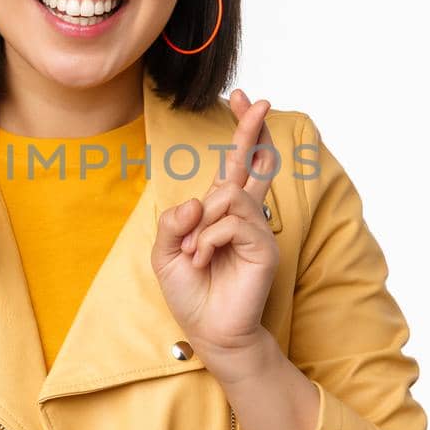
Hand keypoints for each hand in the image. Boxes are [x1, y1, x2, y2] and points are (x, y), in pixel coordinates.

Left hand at [150, 89, 280, 371]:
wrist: (209, 331)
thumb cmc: (191, 293)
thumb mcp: (165, 253)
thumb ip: (173, 222)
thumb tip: (198, 200)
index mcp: (221, 212)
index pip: (236, 164)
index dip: (243, 131)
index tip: (243, 98)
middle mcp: (244, 215)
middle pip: (256, 161)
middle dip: (253, 127)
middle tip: (262, 98)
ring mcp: (257, 230)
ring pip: (230, 196)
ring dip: (202, 224)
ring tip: (195, 253)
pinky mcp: (264, 247)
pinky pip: (232, 224)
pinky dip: (208, 241)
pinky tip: (205, 260)